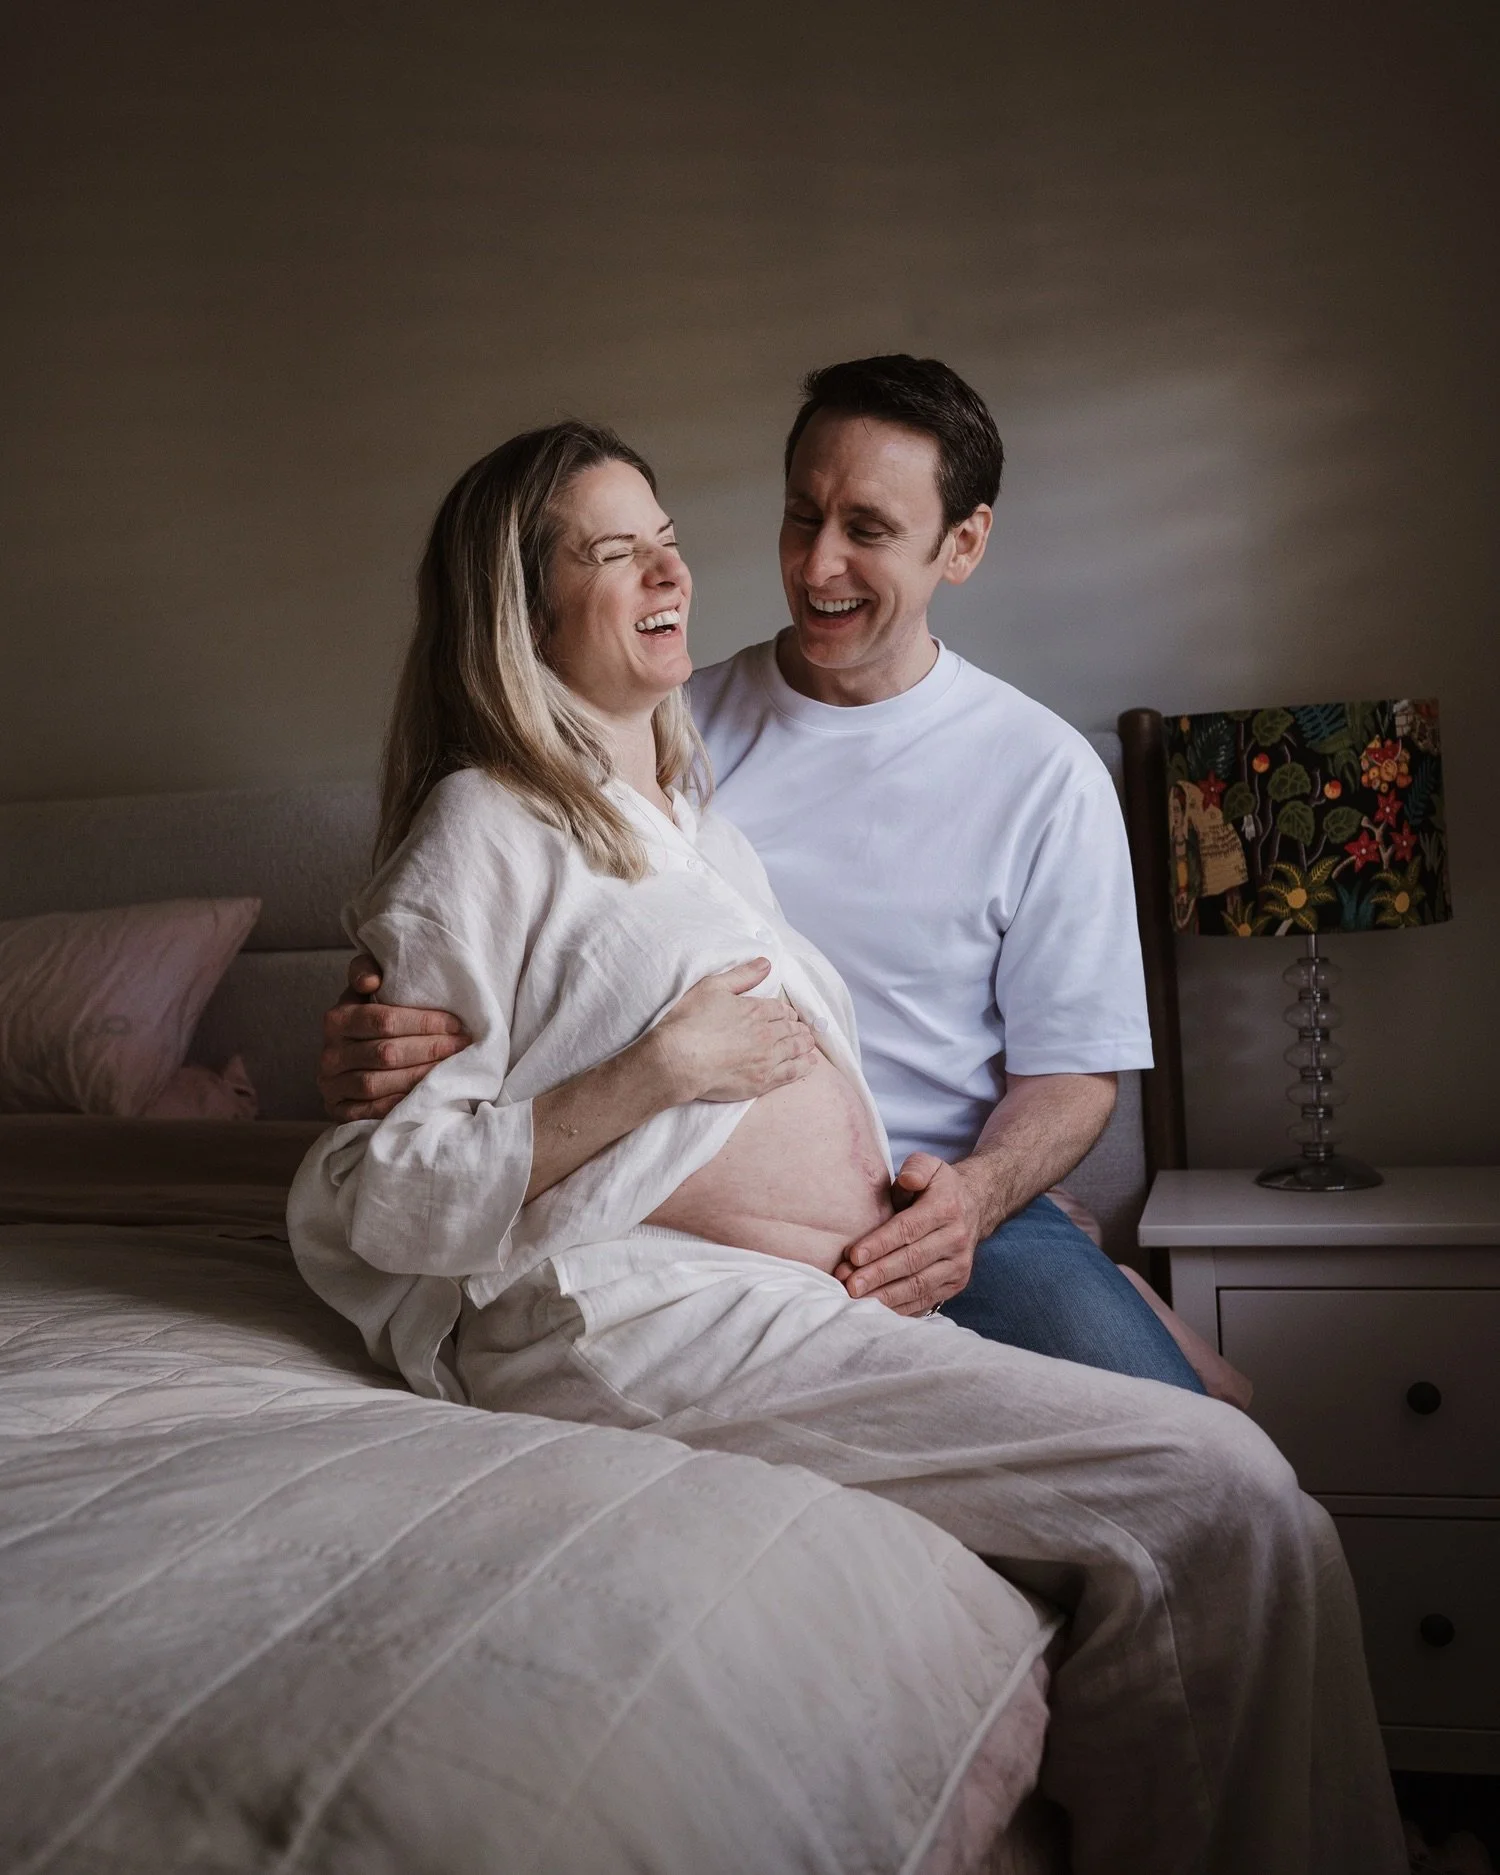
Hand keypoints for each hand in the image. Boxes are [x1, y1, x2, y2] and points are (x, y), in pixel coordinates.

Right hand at [317, 951, 470, 1120]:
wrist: (347, 1062)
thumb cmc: (368, 1021)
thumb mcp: (364, 992)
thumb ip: (366, 971)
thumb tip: (372, 980)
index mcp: (336, 1019)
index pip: (384, 1020)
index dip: (423, 1023)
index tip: (455, 1024)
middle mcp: (329, 1054)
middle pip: (386, 1053)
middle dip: (430, 1048)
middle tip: (460, 1046)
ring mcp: (331, 1085)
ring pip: (378, 1083)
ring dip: (419, 1076)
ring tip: (449, 1067)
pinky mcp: (338, 1111)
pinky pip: (371, 1111)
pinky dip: (400, 1103)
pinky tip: (426, 1094)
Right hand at [649, 958, 817, 1102]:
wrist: (677, 1060)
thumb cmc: (689, 1022)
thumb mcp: (712, 987)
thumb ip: (742, 976)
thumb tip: (766, 963)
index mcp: (756, 1010)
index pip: (780, 1009)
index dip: (786, 1012)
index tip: (788, 1015)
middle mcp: (767, 1034)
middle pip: (791, 1029)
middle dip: (798, 1028)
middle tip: (803, 1030)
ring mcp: (767, 1059)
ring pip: (795, 1050)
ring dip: (804, 1045)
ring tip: (809, 1044)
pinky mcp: (762, 1081)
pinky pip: (791, 1073)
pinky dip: (803, 1067)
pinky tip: (809, 1064)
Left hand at [834, 1154, 984, 1316]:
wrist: (976, 1206)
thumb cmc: (939, 1187)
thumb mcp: (930, 1165)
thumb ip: (916, 1168)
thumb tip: (906, 1180)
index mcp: (946, 1208)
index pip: (908, 1229)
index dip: (880, 1244)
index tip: (853, 1256)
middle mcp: (956, 1239)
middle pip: (911, 1261)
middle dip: (877, 1274)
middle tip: (848, 1284)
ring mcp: (958, 1265)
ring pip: (918, 1285)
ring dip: (885, 1295)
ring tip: (856, 1298)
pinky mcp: (956, 1283)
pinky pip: (925, 1299)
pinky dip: (900, 1307)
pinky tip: (876, 1309)